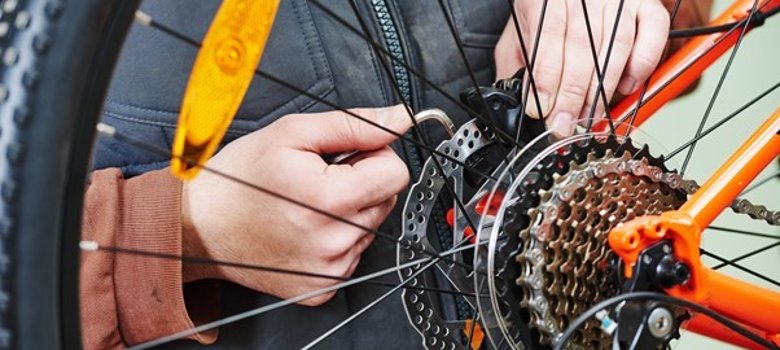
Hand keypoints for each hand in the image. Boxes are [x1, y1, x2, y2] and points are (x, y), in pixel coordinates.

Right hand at [180, 105, 410, 305]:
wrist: (197, 228)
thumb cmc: (239, 180)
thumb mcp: (292, 134)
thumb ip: (354, 124)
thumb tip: (398, 118)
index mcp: (330, 200)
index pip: (396, 173)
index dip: (373, 156)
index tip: (345, 156)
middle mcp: (334, 242)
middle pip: (386, 201)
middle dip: (360, 183)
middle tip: (318, 179)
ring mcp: (328, 271)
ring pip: (370, 228)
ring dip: (348, 212)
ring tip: (305, 205)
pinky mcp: (321, 288)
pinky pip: (351, 255)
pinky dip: (335, 239)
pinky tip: (303, 230)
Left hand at [494, 0, 669, 135]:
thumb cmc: (546, 15)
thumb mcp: (520, 33)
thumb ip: (517, 63)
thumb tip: (523, 101)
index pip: (548, 38)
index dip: (547, 78)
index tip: (542, 110)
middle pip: (581, 47)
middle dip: (572, 95)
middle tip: (565, 125)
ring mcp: (617, 0)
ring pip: (616, 46)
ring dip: (603, 90)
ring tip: (590, 117)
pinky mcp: (644, 6)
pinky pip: (653, 32)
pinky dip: (642, 64)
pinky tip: (626, 87)